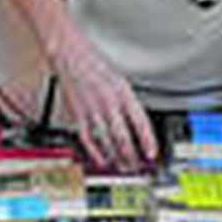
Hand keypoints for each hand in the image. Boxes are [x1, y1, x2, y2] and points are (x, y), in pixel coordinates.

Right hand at [50, 34, 158, 171]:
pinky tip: (101, 159)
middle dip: (132, 155)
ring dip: (116, 157)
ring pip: (107, 140)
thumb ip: (127, 102)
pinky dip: (95, 152)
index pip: (140, 122)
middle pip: (124, 136)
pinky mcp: (77, 114)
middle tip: (137, 167)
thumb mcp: (118, 79)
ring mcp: (92, 109)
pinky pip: (88, 138)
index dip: (147, 140)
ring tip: (123, 167)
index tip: (151, 153)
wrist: (69, 54)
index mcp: (123, 92)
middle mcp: (109, 102)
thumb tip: (136, 124)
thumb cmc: (94, 64)